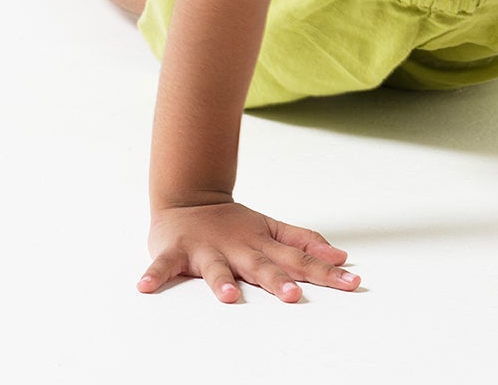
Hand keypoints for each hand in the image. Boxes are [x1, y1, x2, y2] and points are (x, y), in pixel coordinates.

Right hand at [138, 198, 361, 303]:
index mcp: (262, 244)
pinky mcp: (176, 252)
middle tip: (294, 295)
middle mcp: (238, 247)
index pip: (299, 259)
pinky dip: (154, 275)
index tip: (352, 282)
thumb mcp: (272, 230)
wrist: (188, 200)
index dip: (325, 271)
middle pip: (261, 266)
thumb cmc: (233, 225)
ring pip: (214, 267)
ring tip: (226, 297)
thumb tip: (341, 255)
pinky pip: (162, 267)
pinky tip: (145, 288)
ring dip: (219, 281)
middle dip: (278, 280)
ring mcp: (206, 249)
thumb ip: (304, 243)